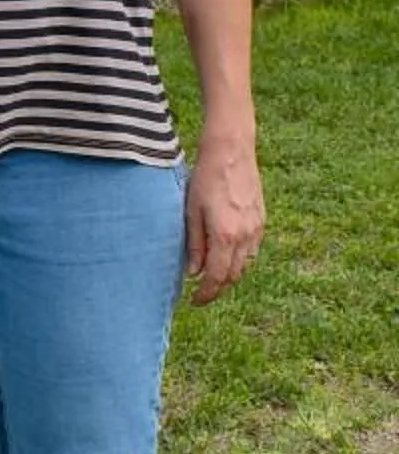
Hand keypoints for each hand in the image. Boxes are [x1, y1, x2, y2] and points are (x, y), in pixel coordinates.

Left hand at [185, 126, 264, 303]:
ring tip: (212, 278)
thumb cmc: (205, 178)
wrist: (231, 151)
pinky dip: (240, 261)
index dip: (206, 294)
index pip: (217, 277)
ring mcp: (257, 228)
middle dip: (218, 289)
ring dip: (230, 276)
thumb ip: (194, 244)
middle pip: (234, 276)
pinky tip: (227, 257)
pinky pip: (253, 251)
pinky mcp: (262, 220)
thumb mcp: (191, 212)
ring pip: (245, 265)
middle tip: (202, 293)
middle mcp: (245, 236)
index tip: (195, 301)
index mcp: (225, 235)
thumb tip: (195, 273)